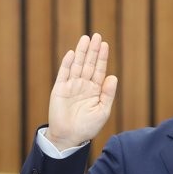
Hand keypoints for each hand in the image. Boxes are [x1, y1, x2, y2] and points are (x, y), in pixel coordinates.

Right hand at [47, 33, 118, 149]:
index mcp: (95, 90)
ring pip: (77, 65)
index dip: (102, 57)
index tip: (105, 45)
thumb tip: (113, 76)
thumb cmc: (87, 127)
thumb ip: (108, 94)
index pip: (99, 70)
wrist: (69, 137)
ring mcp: (71, 86)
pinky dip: (68, 64)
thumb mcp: (102, 111)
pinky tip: (73, 54)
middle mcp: (83, 85)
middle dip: (93, 50)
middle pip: (89, 64)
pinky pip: (64, 73)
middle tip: (97, 36)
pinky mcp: (60, 89)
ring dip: (81, 52)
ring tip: (86, 39)